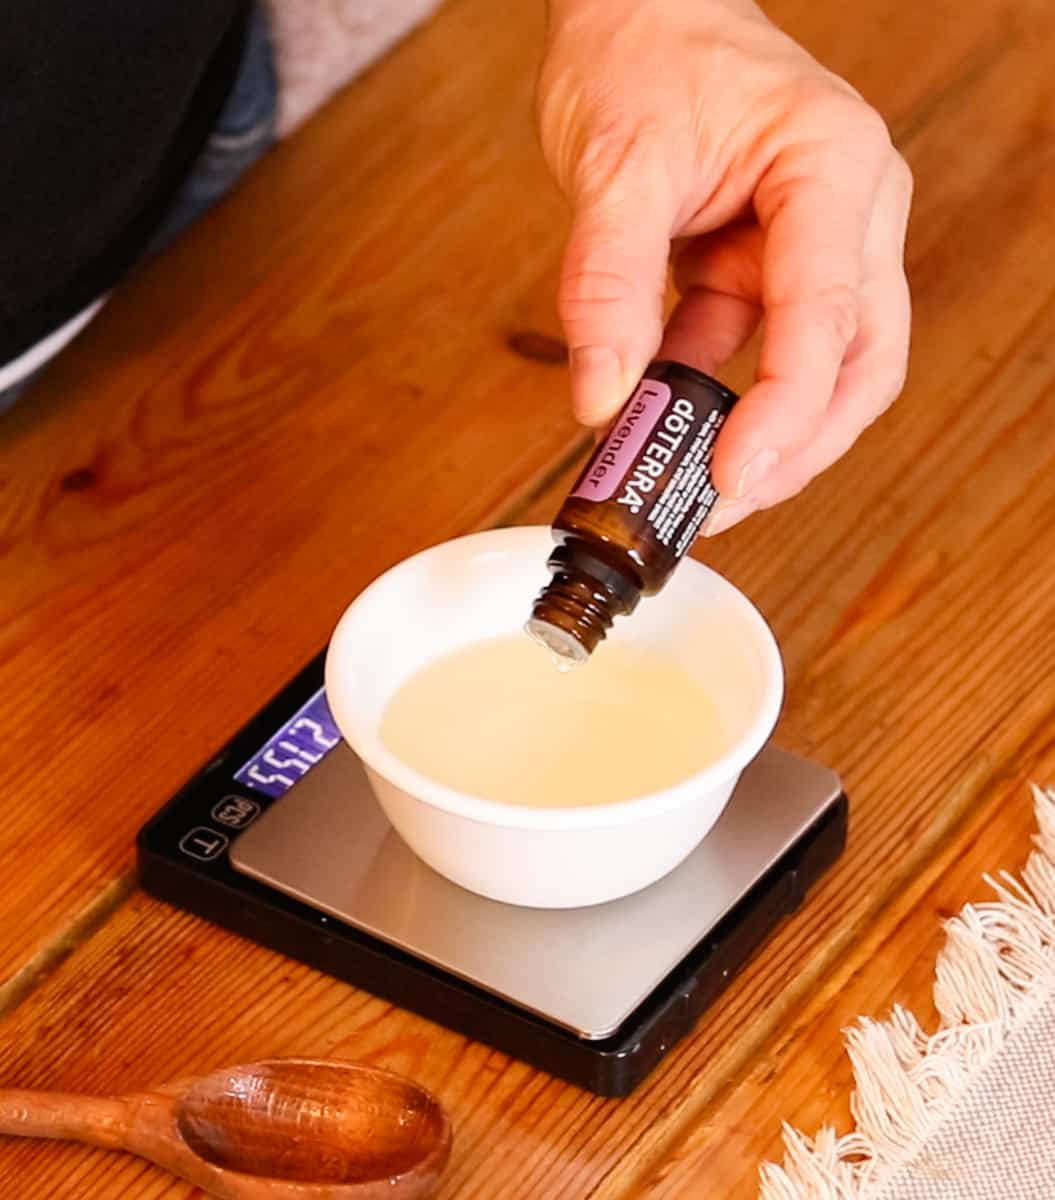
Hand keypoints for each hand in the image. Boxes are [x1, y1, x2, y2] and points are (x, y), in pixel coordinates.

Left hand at [537, 0, 911, 532]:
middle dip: (799, 447)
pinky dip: (716, 397)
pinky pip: (758, 351)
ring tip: (694, 484)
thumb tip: (604, 398)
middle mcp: (849, 211)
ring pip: (823, 370)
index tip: (731, 480)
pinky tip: (668, 423)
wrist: (638, 11)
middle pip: (860, 364)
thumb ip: (608, 284)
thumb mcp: (616, 166)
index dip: (784, 414)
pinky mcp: (772, 267)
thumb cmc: (645, 52)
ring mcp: (816, 244)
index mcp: (834, 169)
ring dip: (763, 432)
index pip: (828, 317)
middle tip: (724, 503)